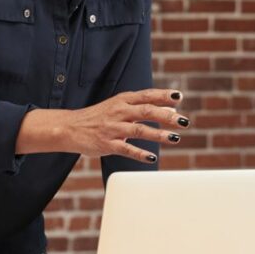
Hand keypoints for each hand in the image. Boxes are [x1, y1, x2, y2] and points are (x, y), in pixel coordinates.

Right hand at [53, 88, 187, 162]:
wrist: (70, 128)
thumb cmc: (99, 117)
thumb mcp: (120, 107)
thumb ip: (144, 108)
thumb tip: (172, 111)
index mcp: (123, 100)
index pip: (147, 95)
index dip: (163, 95)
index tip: (179, 96)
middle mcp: (119, 112)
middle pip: (146, 111)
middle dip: (167, 116)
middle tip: (184, 122)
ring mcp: (113, 128)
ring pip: (139, 130)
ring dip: (158, 134)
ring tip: (175, 138)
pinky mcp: (107, 144)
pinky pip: (126, 149)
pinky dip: (140, 154)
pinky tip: (152, 158)